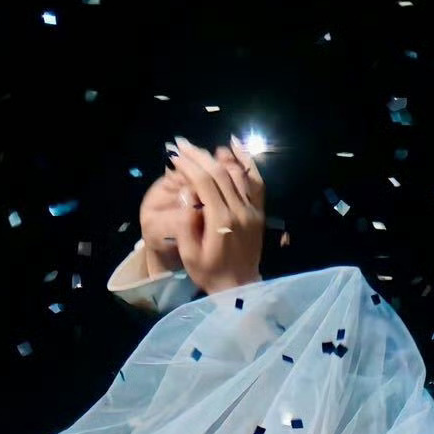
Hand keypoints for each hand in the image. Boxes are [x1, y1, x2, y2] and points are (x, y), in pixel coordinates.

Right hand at [137, 135, 264, 293]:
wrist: (240, 289)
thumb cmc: (210, 273)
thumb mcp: (189, 254)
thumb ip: (186, 224)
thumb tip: (187, 194)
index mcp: (222, 221)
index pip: (205, 182)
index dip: (188, 165)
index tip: (174, 155)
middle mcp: (240, 210)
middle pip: (219, 172)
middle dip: (198, 155)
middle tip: (182, 144)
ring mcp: (253, 210)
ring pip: (237, 172)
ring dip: (218, 156)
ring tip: (200, 150)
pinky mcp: (259, 212)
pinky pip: (256, 181)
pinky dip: (246, 161)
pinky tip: (235, 146)